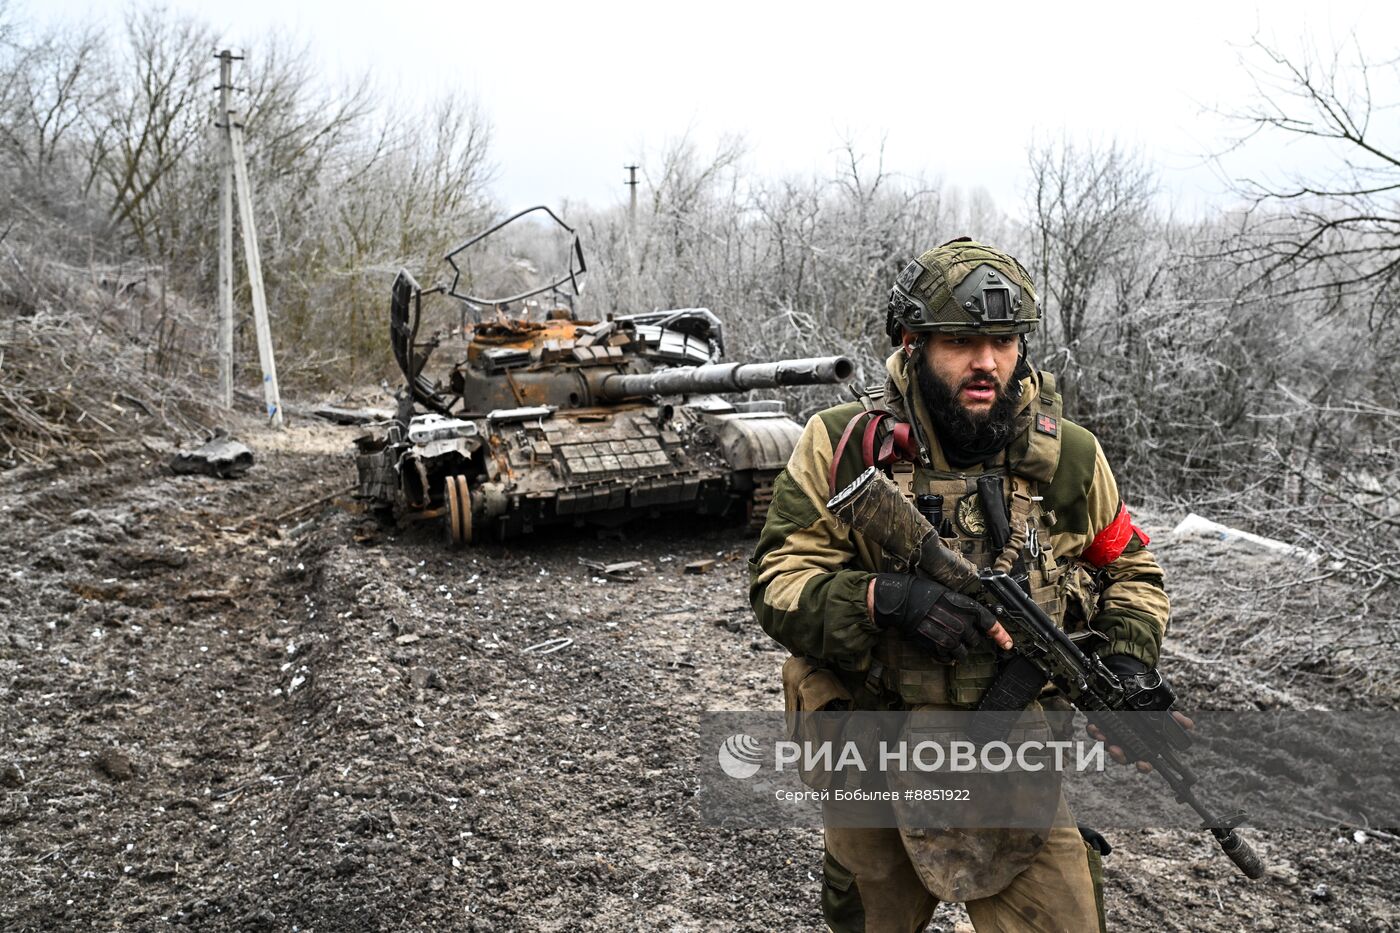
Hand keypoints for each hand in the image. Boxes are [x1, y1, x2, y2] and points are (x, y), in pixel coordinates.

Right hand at [868, 574, 1012, 662]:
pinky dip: (946, 655)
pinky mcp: (938, 648)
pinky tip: (938, 645)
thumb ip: (964, 609)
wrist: (904, 602)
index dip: (1001, 635)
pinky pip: (949, 658)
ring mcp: (950, 638)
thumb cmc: (925, 593)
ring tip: (946, 638)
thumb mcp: (951, 594)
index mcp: (968, 608)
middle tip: (955, 629)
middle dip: (969, 637)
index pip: (991, 624)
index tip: (1008, 644)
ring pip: (963, 651)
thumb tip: (973, 620)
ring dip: (958, 648)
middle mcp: (963, 624)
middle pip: (975, 640)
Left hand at [1086, 654, 1193, 772]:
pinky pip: (1096, 731)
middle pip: (1123, 756)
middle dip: (1118, 754)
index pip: (1145, 761)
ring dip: (1103, 740)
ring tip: (1100, 733)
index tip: (1142, 764)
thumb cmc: (1149, 705)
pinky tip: (1093, 725)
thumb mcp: (1164, 711)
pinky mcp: (1102, 725)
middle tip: (1115, 748)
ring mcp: (1114, 735)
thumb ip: (1176, 719)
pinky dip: (1094, 730)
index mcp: (1145, 744)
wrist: (1131, 685)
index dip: (1144, 766)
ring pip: (1107, 744)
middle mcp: (1129, 742)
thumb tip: (1188, 724)